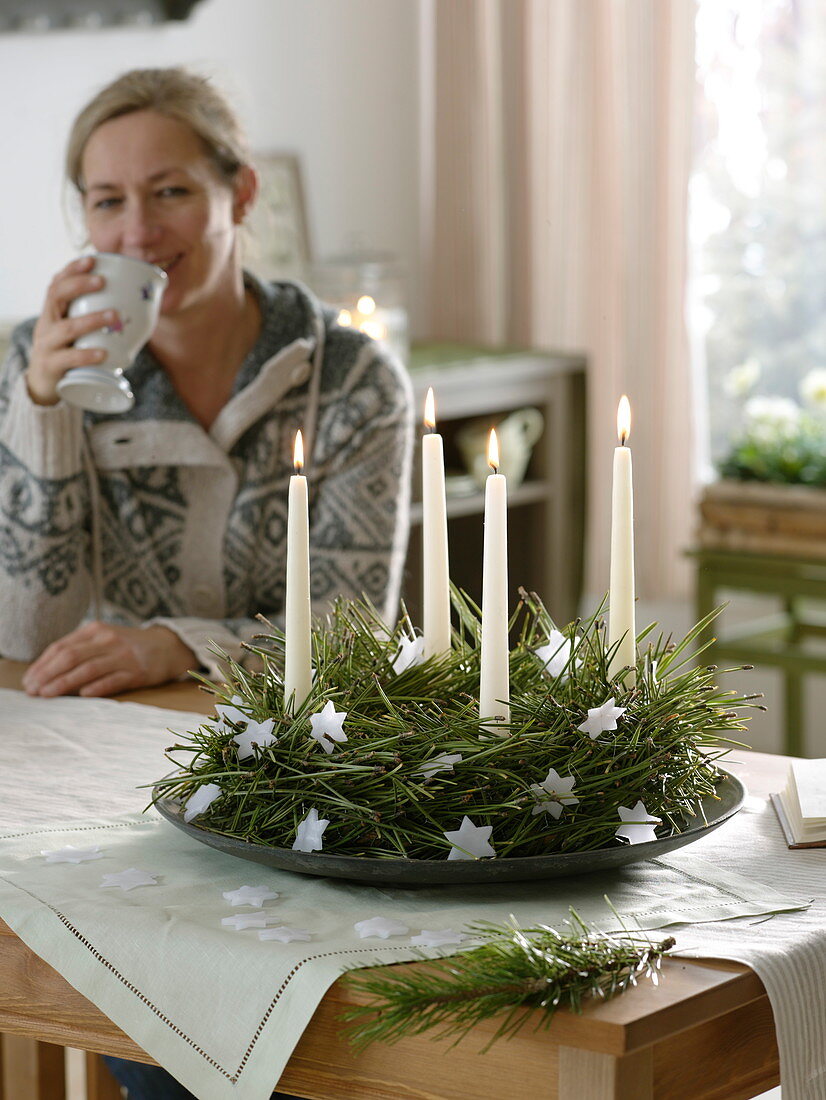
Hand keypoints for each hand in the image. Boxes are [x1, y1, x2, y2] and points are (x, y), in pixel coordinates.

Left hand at [21, 622, 195, 697]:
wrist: (167, 647)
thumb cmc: (127, 646)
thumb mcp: (103, 639)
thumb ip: (79, 649)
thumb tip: (45, 671)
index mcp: (95, 630)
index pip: (61, 647)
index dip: (42, 664)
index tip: (29, 680)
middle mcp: (108, 640)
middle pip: (71, 657)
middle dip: (47, 674)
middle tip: (33, 690)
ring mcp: (123, 656)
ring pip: (88, 669)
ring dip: (64, 683)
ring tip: (47, 694)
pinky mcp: (138, 672)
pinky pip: (113, 680)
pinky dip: (96, 687)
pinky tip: (82, 695)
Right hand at [26, 256, 119, 405]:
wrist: (45, 383)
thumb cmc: (69, 351)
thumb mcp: (76, 331)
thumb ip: (96, 318)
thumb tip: (141, 307)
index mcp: (53, 312)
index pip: (57, 283)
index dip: (71, 270)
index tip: (91, 260)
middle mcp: (46, 324)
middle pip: (56, 296)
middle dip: (79, 285)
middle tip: (102, 282)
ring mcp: (47, 345)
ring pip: (66, 328)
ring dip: (91, 319)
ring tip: (114, 316)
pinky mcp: (52, 366)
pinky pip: (68, 358)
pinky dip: (86, 355)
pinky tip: (104, 353)